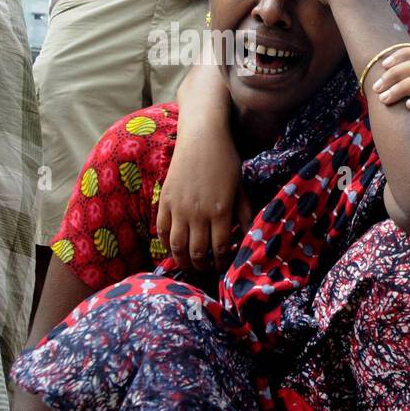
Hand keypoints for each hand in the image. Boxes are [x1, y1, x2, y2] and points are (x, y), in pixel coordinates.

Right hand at [157, 122, 252, 272]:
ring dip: (182, 260)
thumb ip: (244, 213)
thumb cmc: (226, 161)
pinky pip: (162, 229)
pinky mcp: (165, 200)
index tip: (224, 268)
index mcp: (221, 212)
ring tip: (188, 266)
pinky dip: (166, 243)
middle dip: (202, 266)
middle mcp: (198, 213)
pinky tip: (172, 248)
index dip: (222, 262)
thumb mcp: (241, 188)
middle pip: (197, 252)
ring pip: (177, 245)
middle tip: (205, 272)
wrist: (202, 138)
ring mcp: (179, 208)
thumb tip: (248, 235)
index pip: (220, 248)